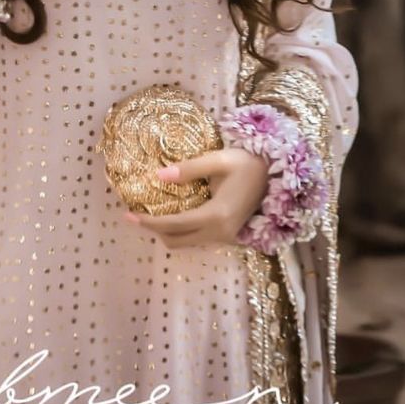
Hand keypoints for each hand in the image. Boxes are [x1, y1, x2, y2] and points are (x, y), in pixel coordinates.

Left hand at [122, 148, 269, 248]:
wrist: (276, 175)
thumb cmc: (248, 163)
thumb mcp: (218, 160)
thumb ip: (189, 169)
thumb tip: (158, 176)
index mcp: (216, 214)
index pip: (174, 225)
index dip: (149, 222)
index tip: (128, 215)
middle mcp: (220, 232)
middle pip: (176, 241)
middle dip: (154, 230)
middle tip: (136, 214)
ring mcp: (225, 237)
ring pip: (186, 243)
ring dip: (167, 232)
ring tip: (151, 213)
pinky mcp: (228, 236)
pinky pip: (197, 240)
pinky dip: (181, 232)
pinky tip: (173, 215)